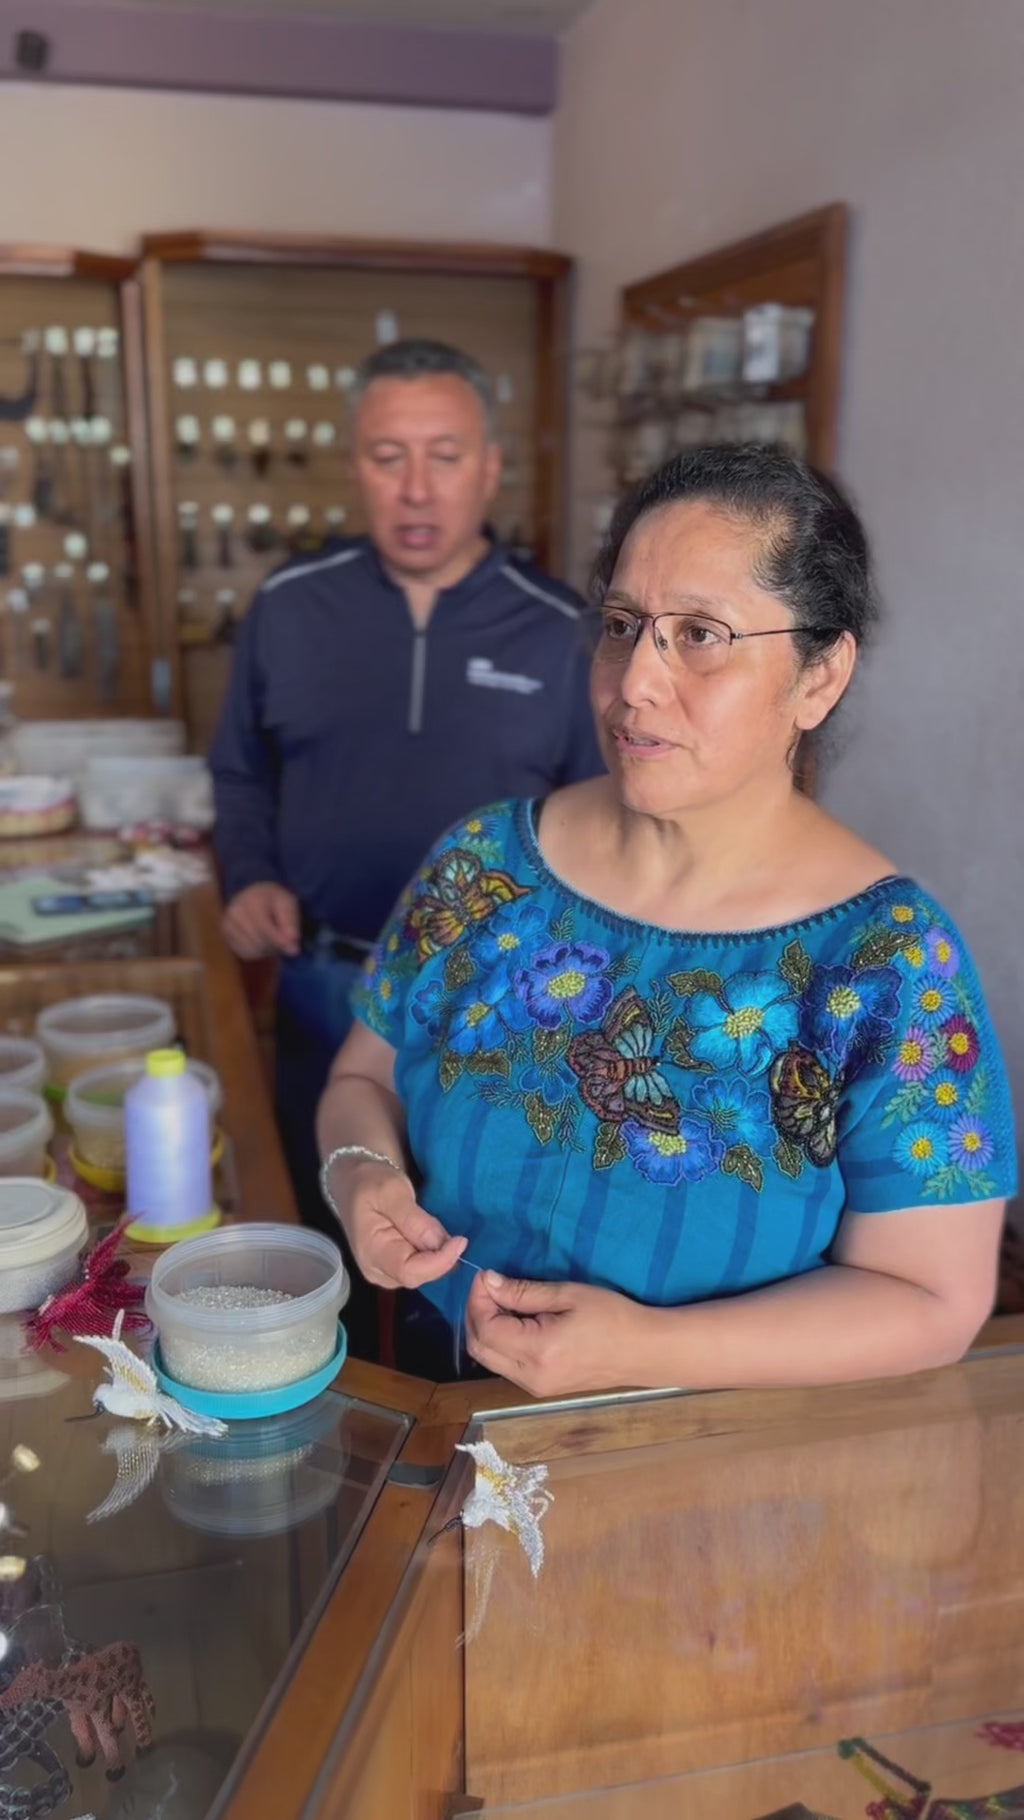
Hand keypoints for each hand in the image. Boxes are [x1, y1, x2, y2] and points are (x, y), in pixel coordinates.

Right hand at [222, 882, 299, 959]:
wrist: (254, 895)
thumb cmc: (274, 900)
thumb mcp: (288, 903)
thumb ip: (291, 923)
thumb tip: (292, 946)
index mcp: (251, 900)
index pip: (263, 927)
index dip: (279, 940)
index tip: (294, 950)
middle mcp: (234, 912)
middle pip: (257, 941)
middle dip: (275, 946)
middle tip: (286, 943)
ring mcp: (227, 924)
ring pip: (251, 949)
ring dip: (267, 951)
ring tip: (275, 940)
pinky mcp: (226, 936)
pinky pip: (244, 953)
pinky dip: (257, 953)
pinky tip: (263, 942)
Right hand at [329, 1158, 466, 1290]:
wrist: (355, 1181)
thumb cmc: (370, 1182)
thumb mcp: (392, 1191)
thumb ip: (414, 1220)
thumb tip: (442, 1243)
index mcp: (371, 1252)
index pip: (410, 1271)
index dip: (439, 1261)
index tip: (461, 1241)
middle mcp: (376, 1270)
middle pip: (419, 1276)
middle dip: (442, 1258)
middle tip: (457, 1234)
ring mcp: (385, 1272)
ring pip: (423, 1274)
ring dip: (440, 1257)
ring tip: (447, 1234)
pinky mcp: (394, 1268)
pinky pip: (421, 1269)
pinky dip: (435, 1257)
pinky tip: (440, 1241)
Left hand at [465, 1271, 642, 1397]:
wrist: (644, 1351)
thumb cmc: (612, 1317)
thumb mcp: (568, 1295)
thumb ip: (524, 1292)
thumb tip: (488, 1282)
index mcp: (537, 1352)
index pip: (485, 1329)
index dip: (477, 1300)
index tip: (485, 1276)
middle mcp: (530, 1376)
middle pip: (478, 1348)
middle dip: (475, 1314)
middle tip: (488, 1287)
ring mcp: (535, 1387)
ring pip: (489, 1359)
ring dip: (485, 1328)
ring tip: (502, 1301)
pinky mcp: (542, 1388)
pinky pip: (505, 1365)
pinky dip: (499, 1342)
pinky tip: (515, 1321)